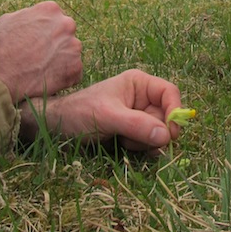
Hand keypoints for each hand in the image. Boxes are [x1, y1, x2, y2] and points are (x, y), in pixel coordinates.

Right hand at [0, 1, 82, 102]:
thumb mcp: (8, 20)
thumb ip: (27, 15)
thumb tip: (33, 18)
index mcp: (51, 9)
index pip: (54, 18)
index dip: (44, 31)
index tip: (36, 41)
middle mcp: (67, 24)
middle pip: (65, 33)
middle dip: (56, 43)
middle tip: (40, 56)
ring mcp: (74, 47)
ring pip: (70, 52)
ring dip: (60, 59)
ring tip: (41, 69)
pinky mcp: (76, 68)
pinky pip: (73, 72)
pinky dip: (63, 76)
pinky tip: (47, 79)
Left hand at [19, 69, 182, 150]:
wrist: (56, 127)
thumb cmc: (79, 113)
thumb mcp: (108, 117)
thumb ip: (137, 125)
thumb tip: (166, 135)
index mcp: (139, 83)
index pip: (169, 93)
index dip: (174, 111)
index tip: (171, 133)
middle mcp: (141, 97)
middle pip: (166, 116)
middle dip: (155, 132)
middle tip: (135, 140)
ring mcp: (137, 115)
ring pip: (158, 132)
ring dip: (145, 142)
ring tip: (122, 140)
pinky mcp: (132, 131)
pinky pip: (148, 141)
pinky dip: (140, 147)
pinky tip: (123, 145)